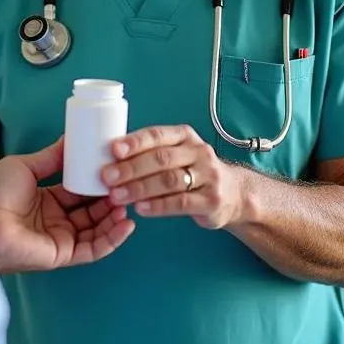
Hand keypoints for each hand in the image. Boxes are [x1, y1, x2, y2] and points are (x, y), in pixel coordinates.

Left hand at [0, 138, 135, 273]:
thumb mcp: (25, 166)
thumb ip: (51, 157)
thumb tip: (72, 139)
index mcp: (46, 199)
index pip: (80, 191)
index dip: (98, 181)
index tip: (116, 168)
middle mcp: (55, 220)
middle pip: (92, 210)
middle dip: (111, 198)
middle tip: (128, 183)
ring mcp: (60, 238)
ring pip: (97, 230)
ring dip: (115, 217)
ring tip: (129, 200)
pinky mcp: (62, 254)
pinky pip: (93, 249)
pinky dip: (112, 238)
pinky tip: (126, 223)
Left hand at [101, 124, 245, 229]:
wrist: (235, 193)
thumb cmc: (194, 171)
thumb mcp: (177, 154)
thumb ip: (151, 153)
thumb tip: (110, 159)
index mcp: (185, 136)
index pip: (157, 135)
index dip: (135, 142)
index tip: (113, 150)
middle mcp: (199, 152)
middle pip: (161, 158)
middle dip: (131, 168)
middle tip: (107, 177)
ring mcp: (208, 176)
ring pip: (169, 180)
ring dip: (140, 188)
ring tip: (118, 195)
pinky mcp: (211, 200)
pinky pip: (181, 202)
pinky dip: (158, 206)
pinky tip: (140, 208)